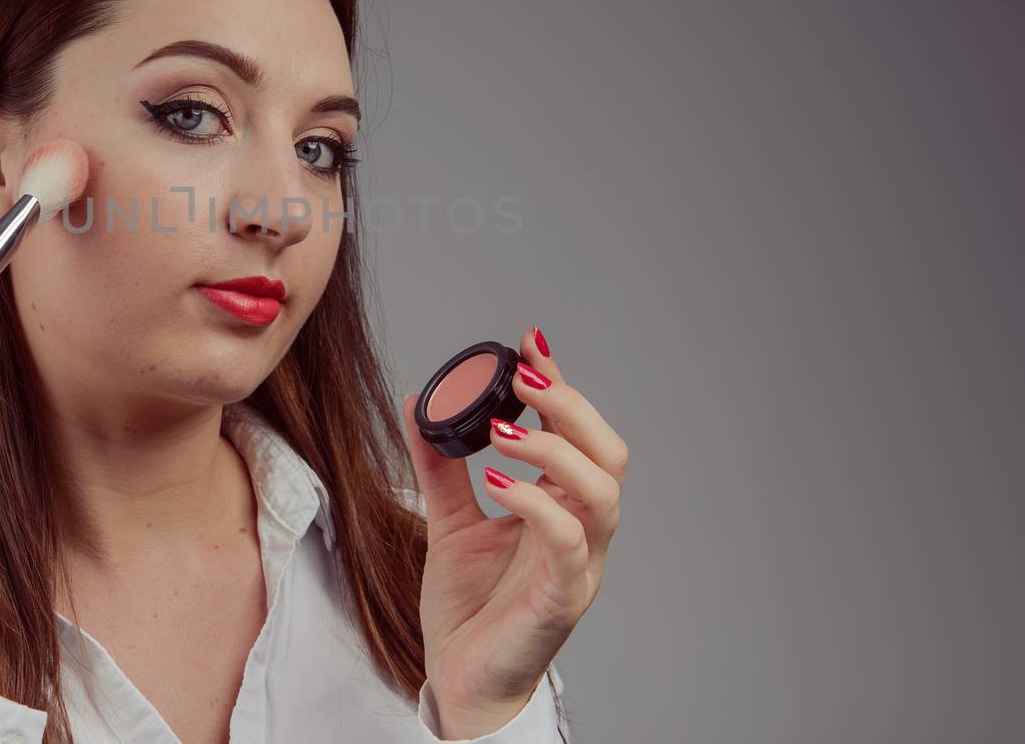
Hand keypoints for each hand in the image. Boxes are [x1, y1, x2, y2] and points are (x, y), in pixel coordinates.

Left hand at [402, 326, 627, 733]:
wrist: (460, 684)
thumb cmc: (471, 611)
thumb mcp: (449, 523)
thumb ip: (439, 467)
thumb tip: (417, 404)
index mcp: (561, 508)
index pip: (577, 433)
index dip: (561, 384)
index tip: (529, 341)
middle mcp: (581, 532)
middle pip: (607, 453)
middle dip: (570, 405)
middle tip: (522, 377)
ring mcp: (578, 565)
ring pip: (600, 493)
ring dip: (554, 450)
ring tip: (501, 430)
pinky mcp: (561, 600)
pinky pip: (566, 544)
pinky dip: (535, 505)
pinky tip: (496, 484)